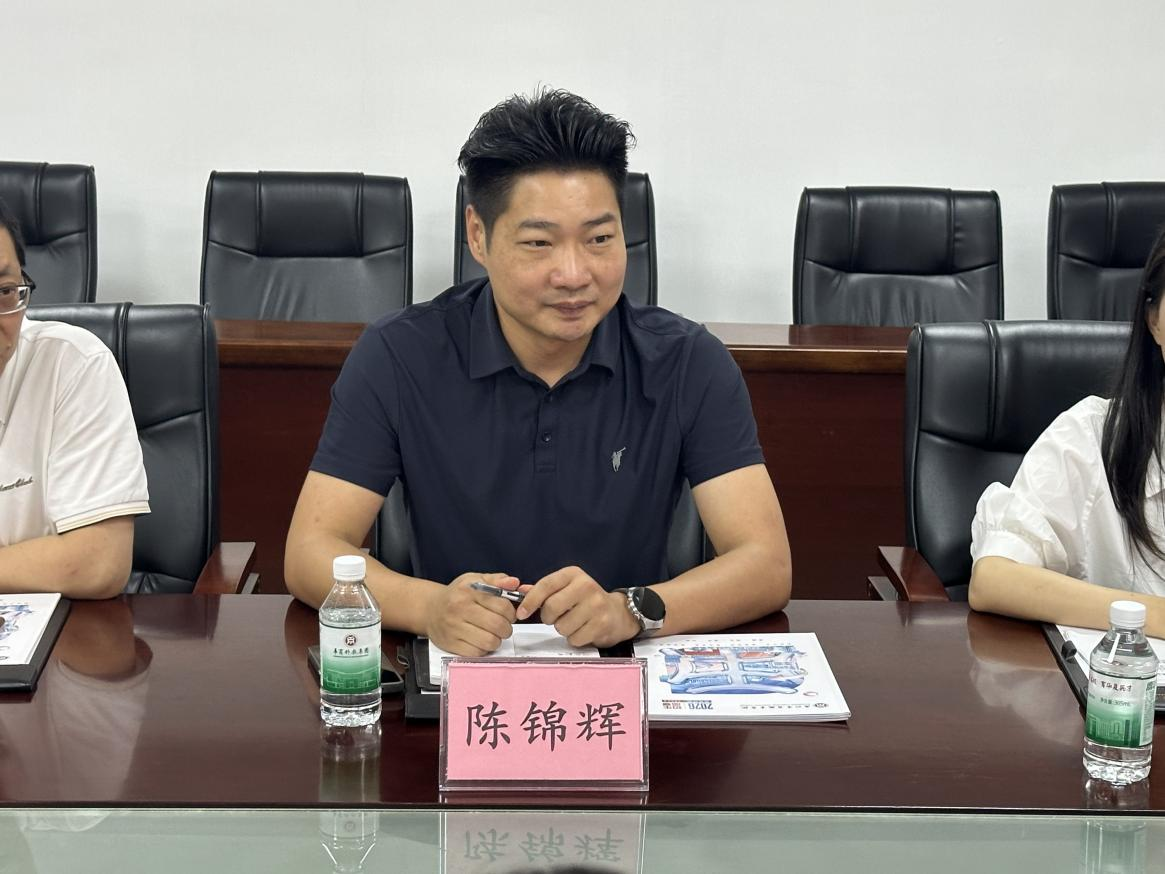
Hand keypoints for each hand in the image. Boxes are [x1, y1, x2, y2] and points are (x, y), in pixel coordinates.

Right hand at [424, 572, 519, 655]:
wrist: (430, 609)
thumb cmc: (457, 595)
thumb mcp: (475, 580)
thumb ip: (497, 580)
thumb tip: (514, 583)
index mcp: (469, 590)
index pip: (502, 605)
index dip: (511, 613)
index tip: (509, 614)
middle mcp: (460, 608)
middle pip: (497, 625)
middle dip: (506, 628)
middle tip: (503, 626)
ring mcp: (454, 628)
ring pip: (490, 641)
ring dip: (496, 640)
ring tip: (492, 634)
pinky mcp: (450, 644)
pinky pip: (477, 653)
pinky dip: (483, 649)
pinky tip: (480, 641)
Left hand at [516, 566, 638, 647]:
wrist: (619, 613)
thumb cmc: (587, 601)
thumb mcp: (567, 588)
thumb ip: (544, 590)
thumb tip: (521, 590)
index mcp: (574, 574)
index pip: (546, 585)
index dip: (530, 601)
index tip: (522, 613)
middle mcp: (586, 586)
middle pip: (551, 607)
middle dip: (548, 617)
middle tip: (556, 618)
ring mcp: (596, 605)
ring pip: (561, 626)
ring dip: (563, 629)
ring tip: (574, 623)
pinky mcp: (602, 623)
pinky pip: (574, 638)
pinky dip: (575, 638)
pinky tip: (583, 630)